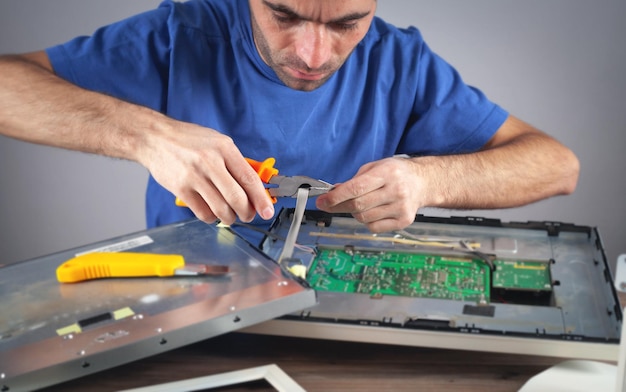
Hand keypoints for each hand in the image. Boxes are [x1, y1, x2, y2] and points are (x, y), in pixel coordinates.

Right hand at [138, 119, 274, 224]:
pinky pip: (203, 213)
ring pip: (221, 209)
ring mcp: (194, 176)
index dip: (261, 199)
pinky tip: (211, 212)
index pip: (249, 179)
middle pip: (237, 198)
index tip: (267, 210)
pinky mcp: (180, 189)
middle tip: (248, 215)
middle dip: (247, 212)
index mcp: (224, 148)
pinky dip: (211, 217)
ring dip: (229, 218)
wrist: (154, 138)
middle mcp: (210, 162)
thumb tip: (255, 186)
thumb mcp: (217, 142)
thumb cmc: (189, 140)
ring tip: (230, 215)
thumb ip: (235, 162)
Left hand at [316, 157, 423, 232]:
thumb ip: (354, 180)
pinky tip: (372, 211)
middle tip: (329, 204)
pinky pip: (374, 227)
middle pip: (358, 205)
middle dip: (339, 206)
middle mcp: (396, 190)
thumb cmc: (396, 173)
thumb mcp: (374, 168)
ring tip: (360, 204)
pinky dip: (367, 221)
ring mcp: (401, 207)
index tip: (322, 201)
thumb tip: (332, 194)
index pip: (356, 188)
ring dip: (355, 213)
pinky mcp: (404, 221)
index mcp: (387, 173)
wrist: (423, 182)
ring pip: (364, 218)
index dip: (336, 197)